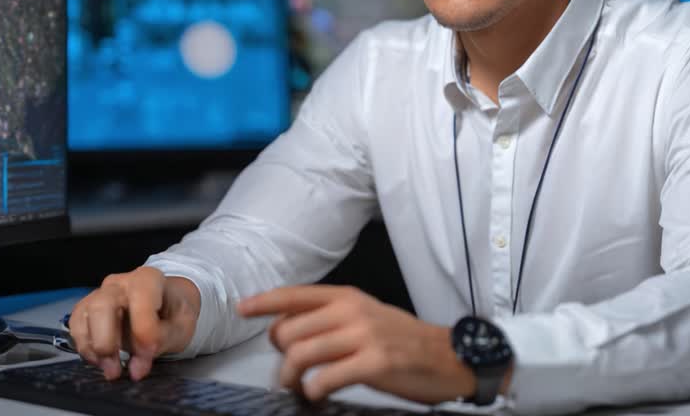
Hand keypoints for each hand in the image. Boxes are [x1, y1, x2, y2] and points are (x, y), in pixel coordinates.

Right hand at [68, 266, 200, 380]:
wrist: (165, 307)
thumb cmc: (174, 314)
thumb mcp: (182, 326)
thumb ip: (162, 342)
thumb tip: (135, 369)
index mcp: (149, 279)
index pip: (140, 298)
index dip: (143, 329)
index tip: (148, 354)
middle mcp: (120, 282)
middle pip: (102, 305)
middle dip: (106, 342)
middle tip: (117, 370)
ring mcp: (100, 294)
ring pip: (84, 315)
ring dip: (93, 348)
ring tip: (111, 370)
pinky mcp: (87, 309)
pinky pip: (76, 325)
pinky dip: (85, 347)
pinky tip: (101, 361)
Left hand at [237, 285, 474, 403]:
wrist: (448, 356)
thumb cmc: (403, 340)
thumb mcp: (366, 315)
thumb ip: (330, 318)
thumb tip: (288, 331)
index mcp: (347, 297)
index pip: (295, 295)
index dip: (264, 303)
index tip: (242, 309)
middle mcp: (352, 311)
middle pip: (289, 331)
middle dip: (281, 357)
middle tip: (291, 372)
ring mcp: (364, 336)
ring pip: (301, 355)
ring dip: (292, 378)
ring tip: (300, 387)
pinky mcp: (374, 363)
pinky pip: (324, 379)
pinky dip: (314, 391)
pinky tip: (319, 395)